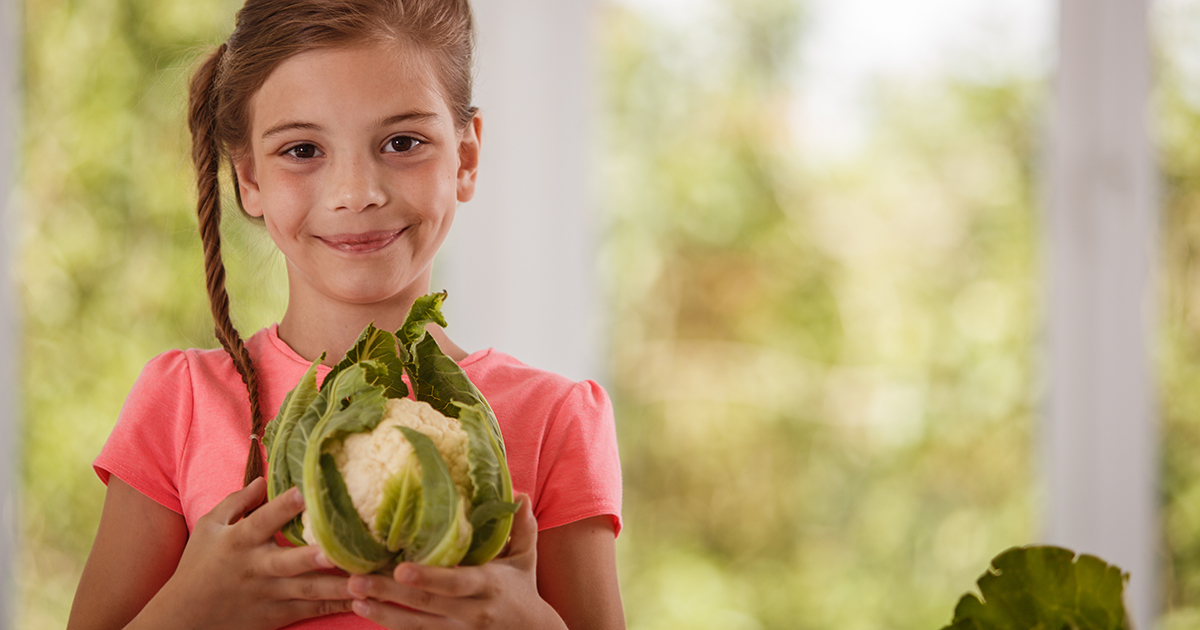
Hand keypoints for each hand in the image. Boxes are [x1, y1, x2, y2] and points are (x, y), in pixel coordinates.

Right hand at [142, 477, 352, 629]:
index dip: (283, 507)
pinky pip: (310, 610)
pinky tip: (362, 600)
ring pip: (307, 590)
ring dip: (337, 586)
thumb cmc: (198, 566)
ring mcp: (268, 594)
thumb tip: (264, 478)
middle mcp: (256, 568)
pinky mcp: (276, 616)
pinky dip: (335, 606)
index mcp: (239, 542)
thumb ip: (237, 502)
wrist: (183, 618)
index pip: (262, 521)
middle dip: (314, 557)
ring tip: (367, 581)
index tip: (305, 492)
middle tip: (340, 549)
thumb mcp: (209, 528)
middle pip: (289, 562)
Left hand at [347, 494, 565, 628]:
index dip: (428, 578)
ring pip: (415, 625)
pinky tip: (366, 612)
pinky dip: (391, 624)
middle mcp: (471, 612)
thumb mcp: (525, 558)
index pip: (455, 583)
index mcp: (487, 586)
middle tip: (356, 581)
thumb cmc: (523, 588)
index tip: (401, 569)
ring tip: (354, 598)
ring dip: (382, 612)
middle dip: (389, 594)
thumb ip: (522, 527)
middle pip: (425, 604)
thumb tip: (518, 494)